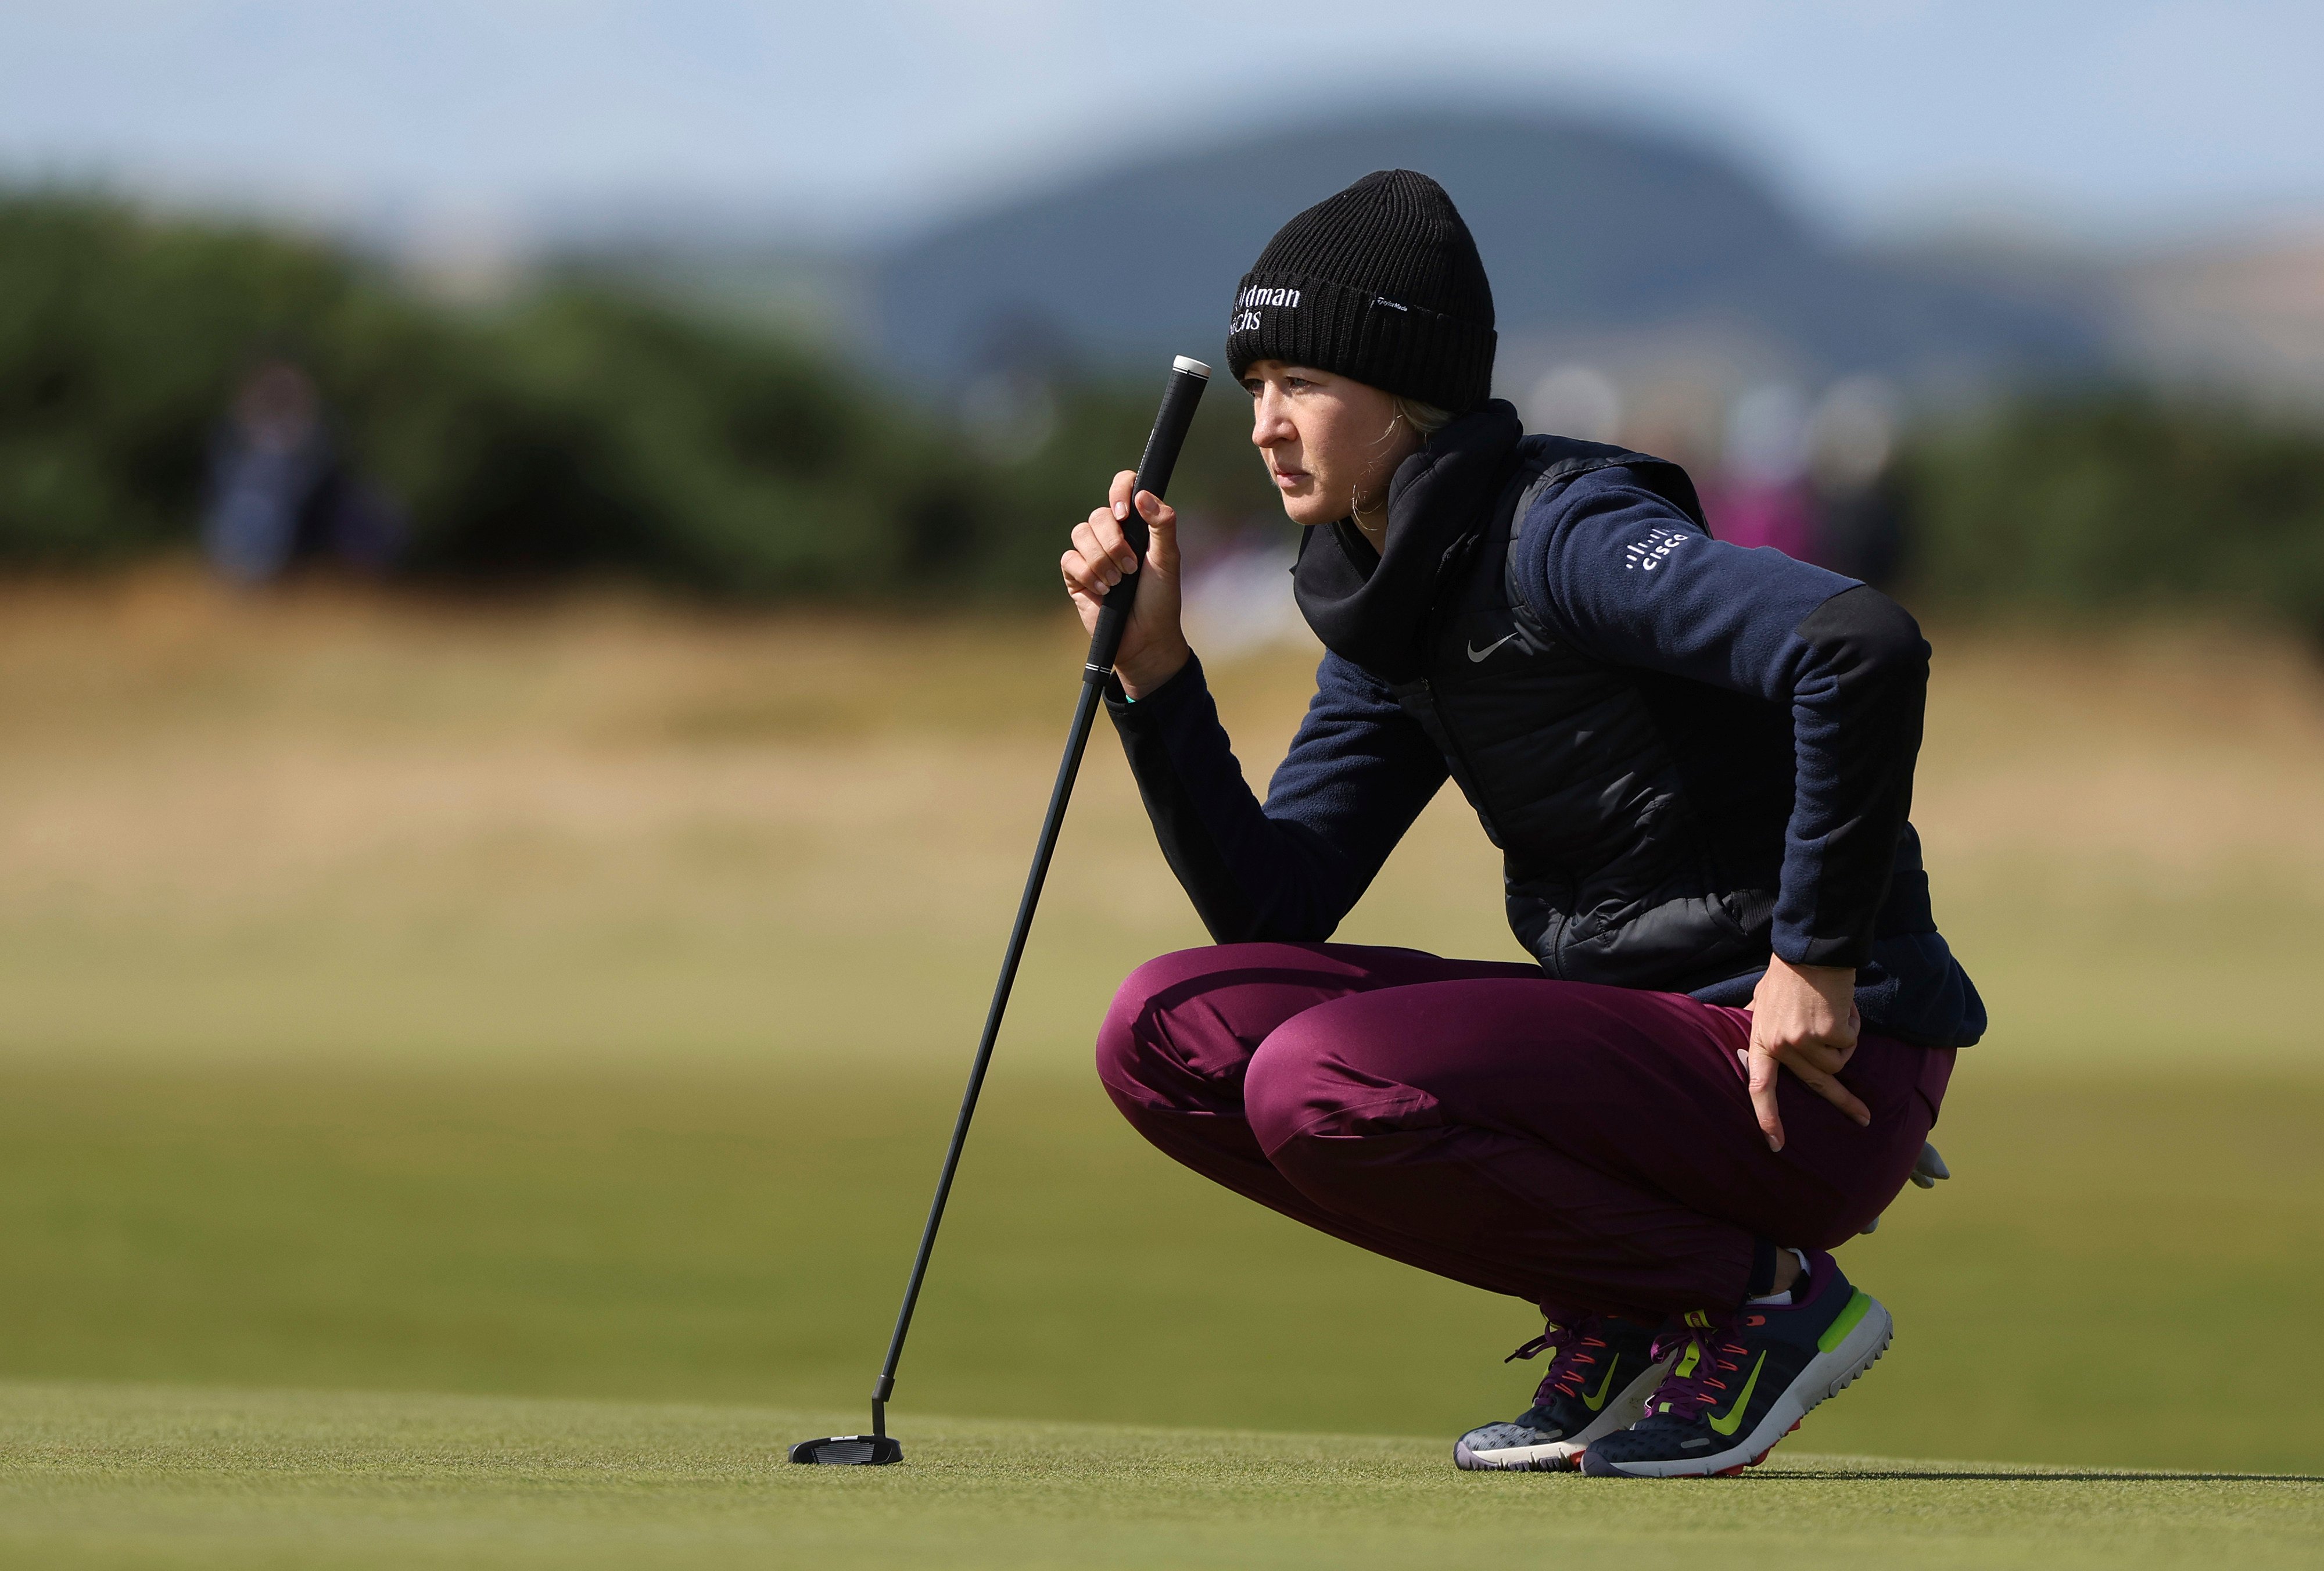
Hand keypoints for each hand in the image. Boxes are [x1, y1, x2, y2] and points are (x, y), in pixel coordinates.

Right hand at [1060, 469, 1189, 696]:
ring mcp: (1091, 554)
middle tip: (1131, 568)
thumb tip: (1143, 495)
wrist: (1145, 637)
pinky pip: (1070, 559)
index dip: (1119, 491)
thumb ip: (1163, 524)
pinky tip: (1103, 591)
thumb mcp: (1168, 559)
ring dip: (1102, 560)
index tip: (1125, 514)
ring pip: (1080, 534)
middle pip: (1098, 516)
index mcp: (1135, 525)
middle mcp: (1111, 535)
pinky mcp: (1076, 575)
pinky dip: (1088, 574)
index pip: (1122, 488)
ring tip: (1118, 583)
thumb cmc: (1161, 598)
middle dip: (1114, 543)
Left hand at [1745, 955, 1867, 1151]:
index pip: (1759, 1087)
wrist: (1810, 950)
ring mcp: (1804, 1041)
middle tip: (1863, 1118)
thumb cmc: (1788, 975)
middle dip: (1844, 1103)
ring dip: (1844, 1041)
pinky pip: (1851, 1043)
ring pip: (1838, 1062)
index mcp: (1762, 1040)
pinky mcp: (1829, 1033)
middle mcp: (1781, 1045)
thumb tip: (1751, 1036)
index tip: (1776, 1145)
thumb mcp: (1763, 1001)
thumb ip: (1761, 1024)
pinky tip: (1841, 1006)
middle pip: (1816, 1084)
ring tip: (1833, 1014)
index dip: (1767, 1118)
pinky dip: (1853, 1026)